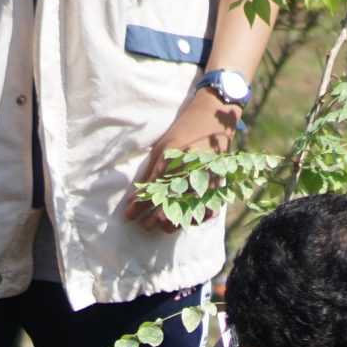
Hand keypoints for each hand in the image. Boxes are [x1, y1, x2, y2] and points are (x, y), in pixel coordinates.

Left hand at [123, 89, 243, 232]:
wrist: (212, 121)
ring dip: (174, 223)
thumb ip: (150, 175)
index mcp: (174, 164)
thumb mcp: (162, 150)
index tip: (128, 215)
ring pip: (188, 213)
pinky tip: (184, 221)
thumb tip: (134, 198)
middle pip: (171, 207)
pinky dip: (195, 218)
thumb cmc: (182, 133)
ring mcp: (206, 182)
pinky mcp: (217, 185)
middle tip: (145, 225)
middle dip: (155, 220)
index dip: (138, 207)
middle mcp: (190, 175)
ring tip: (162, 225)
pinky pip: (206, 209)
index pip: (152, 192)